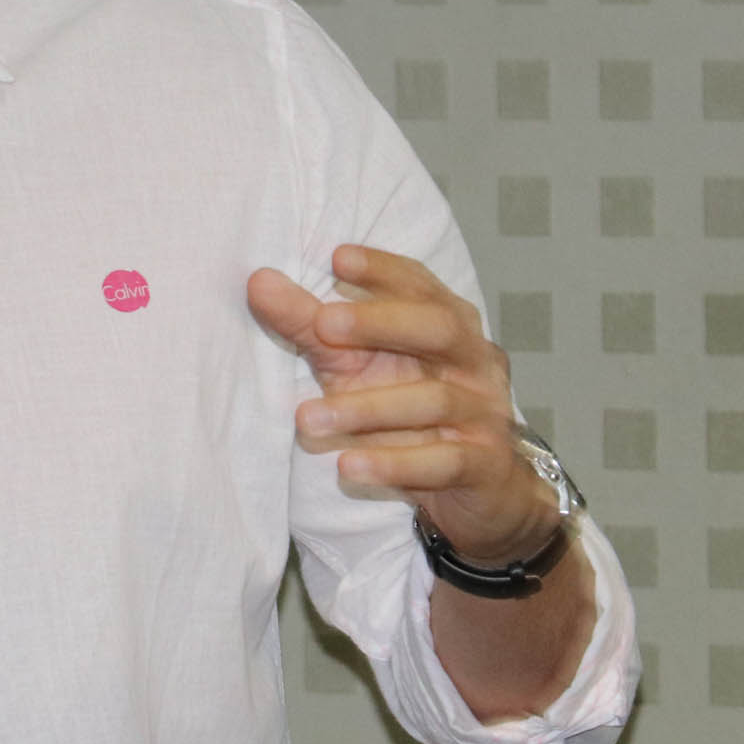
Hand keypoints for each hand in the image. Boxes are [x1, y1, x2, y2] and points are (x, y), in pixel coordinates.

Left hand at [247, 244, 558, 567]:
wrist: (479, 487)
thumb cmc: (408, 413)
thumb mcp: (354, 365)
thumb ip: (311, 325)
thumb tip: (258, 282)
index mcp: (449, 325)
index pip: (421, 286)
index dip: (383, 270)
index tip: (337, 257)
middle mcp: (474, 361)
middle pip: (439, 328)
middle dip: (381, 322)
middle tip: (324, 323)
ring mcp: (484, 413)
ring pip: (433, 401)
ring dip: (366, 408)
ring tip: (306, 418)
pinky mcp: (484, 466)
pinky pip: (443, 462)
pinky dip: (394, 463)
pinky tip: (348, 465)